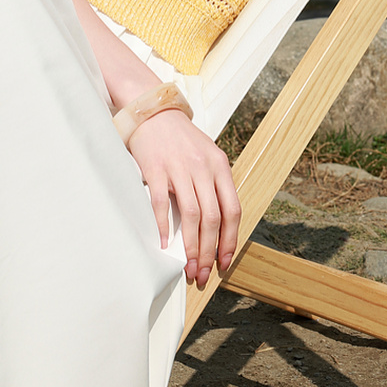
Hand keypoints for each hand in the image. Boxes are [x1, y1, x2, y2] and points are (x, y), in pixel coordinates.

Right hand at [127, 108, 241, 288]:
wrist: (154, 113)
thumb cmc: (181, 139)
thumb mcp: (207, 156)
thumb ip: (215, 185)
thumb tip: (218, 227)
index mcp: (220, 166)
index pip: (232, 210)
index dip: (230, 240)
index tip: (224, 263)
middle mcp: (203, 167)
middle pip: (213, 217)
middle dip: (209, 251)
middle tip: (202, 273)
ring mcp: (179, 168)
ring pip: (191, 215)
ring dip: (190, 246)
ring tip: (187, 267)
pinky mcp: (156, 169)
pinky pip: (161, 204)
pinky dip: (163, 226)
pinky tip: (164, 244)